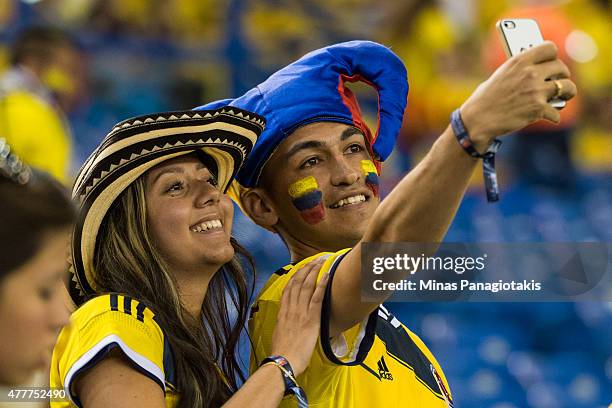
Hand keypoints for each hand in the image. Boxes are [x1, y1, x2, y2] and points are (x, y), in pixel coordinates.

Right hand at [270, 258, 328, 375]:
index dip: (295, 277)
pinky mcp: (311, 318)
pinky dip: (322, 284)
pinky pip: (317, 297)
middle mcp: (291, 309)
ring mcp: (301, 312)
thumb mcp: (280, 335)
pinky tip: (327, 275)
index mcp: (283, 313)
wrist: (284, 361)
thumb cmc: (282, 353)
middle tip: (313, 260)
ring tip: (321, 261)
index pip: (288, 289)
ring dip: (314, 271)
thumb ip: (285, 326)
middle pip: (297, 283)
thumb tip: (288, 325)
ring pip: (307, 286)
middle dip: (306, 269)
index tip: (300, 268)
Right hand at [460, 41, 576, 151]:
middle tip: (558, 81)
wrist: (477, 121)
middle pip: (561, 67)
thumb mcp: (500, 76)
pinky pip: (556, 111)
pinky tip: (547, 117)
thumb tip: (537, 70)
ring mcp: (536, 90)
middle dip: (561, 75)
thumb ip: (519, 70)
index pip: (549, 48)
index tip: (551, 61)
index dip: (552, 56)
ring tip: (563, 96)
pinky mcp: (538, 109)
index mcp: (519, 61)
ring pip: (568, 87)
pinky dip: (553, 116)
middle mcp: (530, 73)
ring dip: (567, 93)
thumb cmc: (485, 100)